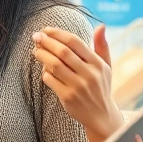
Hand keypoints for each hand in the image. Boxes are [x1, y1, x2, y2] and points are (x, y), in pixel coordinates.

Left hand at [32, 25, 122, 141]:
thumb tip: (101, 25)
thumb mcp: (106, 67)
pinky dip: (44, 72)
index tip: (46, 30)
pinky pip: (50, 80)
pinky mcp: (68, 97)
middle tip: (35, 36)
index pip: (75, 42)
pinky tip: (44, 69)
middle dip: (46, 42)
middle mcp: (89, 74)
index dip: (58, 33)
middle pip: (63, 52)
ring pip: (54, 65)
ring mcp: (78, 86)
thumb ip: (102, 46)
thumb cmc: (101, 87)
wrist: (101, 116)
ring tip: (35, 51)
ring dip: (42, 55)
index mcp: (98, 64)